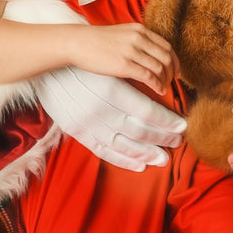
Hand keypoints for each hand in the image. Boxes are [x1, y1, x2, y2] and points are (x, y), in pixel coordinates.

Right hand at [35, 66, 186, 171]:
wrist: (50, 71)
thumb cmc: (87, 66)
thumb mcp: (112, 69)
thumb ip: (134, 83)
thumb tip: (163, 96)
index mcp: (112, 90)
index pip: (147, 111)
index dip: (167, 121)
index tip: (182, 126)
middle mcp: (101, 110)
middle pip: (139, 130)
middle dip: (162, 138)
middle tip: (178, 141)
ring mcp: (89, 125)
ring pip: (124, 145)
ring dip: (147, 153)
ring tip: (163, 158)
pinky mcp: (79, 133)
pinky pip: (104, 152)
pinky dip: (123, 160)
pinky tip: (140, 165)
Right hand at [68, 21, 178, 93]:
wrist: (77, 42)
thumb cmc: (98, 41)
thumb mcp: (123, 33)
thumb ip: (138, 40)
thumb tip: (152, 56)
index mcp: (140, 30)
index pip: (167, 46)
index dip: (175, 60)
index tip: (176, 70)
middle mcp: (139, 38)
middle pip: (167, 57)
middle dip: (173, 71)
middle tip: (173, 81)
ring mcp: (132, 51)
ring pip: (160, 67)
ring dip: (165, 80)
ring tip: (164, 87)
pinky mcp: (124, 64)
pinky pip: (149, 76)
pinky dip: (157, 84)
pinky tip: (158, 90)